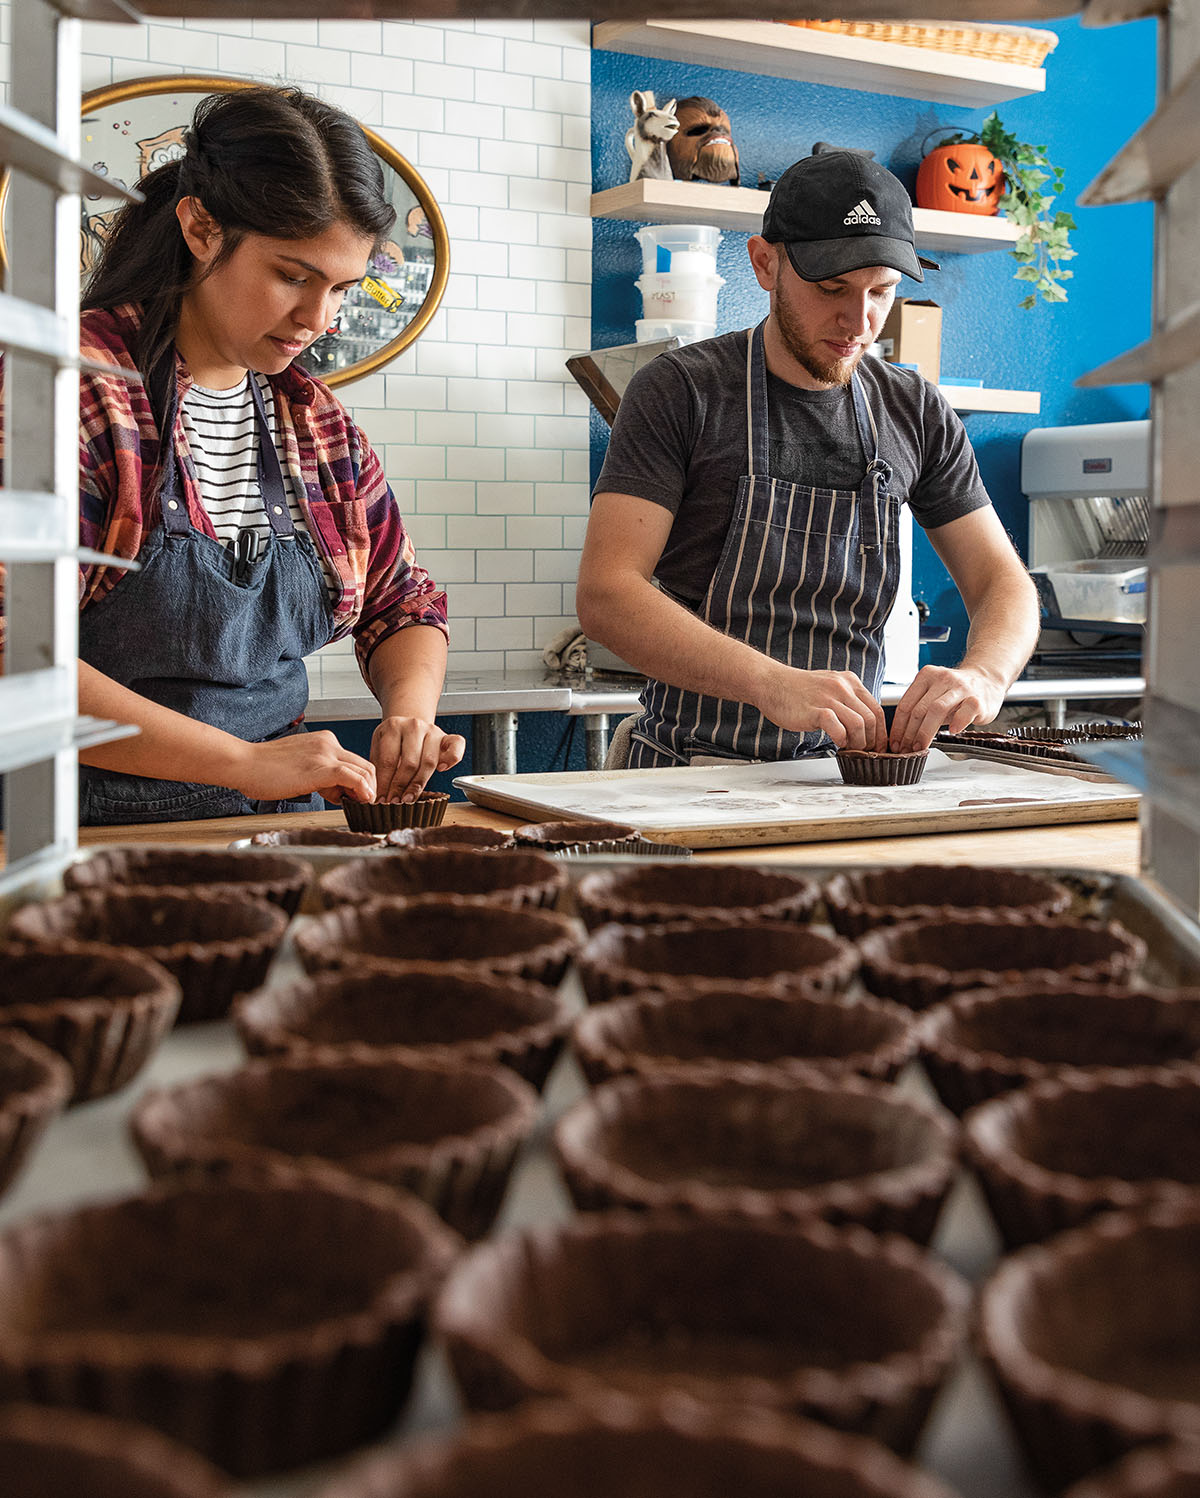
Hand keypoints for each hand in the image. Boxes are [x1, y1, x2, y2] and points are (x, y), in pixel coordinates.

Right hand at [229, 730, 375, 804]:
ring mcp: (326, 754)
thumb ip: (319, 772)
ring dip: (365, 792)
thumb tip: (336, 789)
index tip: (351, 796)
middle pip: (365, 766)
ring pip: (365, 772)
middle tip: (356, 802)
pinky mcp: (321, 769)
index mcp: (324, 741)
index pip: (355, 761)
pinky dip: (363, 791)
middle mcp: (328, 743)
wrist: (243, 763)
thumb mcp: (299, 764)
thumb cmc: (263, 768)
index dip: (359, 781)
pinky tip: (357, 801)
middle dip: (367, 787)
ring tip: (351, 804)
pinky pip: (354, 778)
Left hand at [371, 716, 465, 802]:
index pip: (388, 760)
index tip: (382, 799)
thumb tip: (379, 796)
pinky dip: (451, 760)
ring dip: (418, 784)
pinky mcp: (448, 737)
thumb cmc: (392, 742)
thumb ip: (379, 769)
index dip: (384, 783)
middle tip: (395, 802)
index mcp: (393, 727)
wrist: (407, 726)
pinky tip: (442, 770)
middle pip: (409, 763)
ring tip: (409, 798)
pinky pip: (456, 748)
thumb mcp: (378, 749)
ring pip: (429, 762)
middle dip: (401, 787)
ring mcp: (433, 731)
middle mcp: (414, 726)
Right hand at [754, 664, 886, 749]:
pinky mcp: (815, 710)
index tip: (878, 745)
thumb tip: (862, 723)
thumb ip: (846, 700)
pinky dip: (841, 740)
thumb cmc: (797, 690)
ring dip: (858, 742)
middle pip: (871, 718)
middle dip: (871, 740)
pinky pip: (838, 728)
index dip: (881, 731)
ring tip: (849, 748)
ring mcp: (829, 698)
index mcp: (849, 681)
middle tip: (864, 751)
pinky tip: (836, 743)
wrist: (770, 683)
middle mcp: (842, 687)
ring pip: (859, 724)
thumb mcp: (829, 686)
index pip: (877, 708)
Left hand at [889, 664, 1004, 752]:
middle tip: (906, 750)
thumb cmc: (957, 692)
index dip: (898, 727)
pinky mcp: (977, 699)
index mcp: (926, 676)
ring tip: (921, 747)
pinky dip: (958, 722)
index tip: (895, 743)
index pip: (906, 704)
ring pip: (937, 710)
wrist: (987, 680)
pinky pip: (965, 711)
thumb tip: (901, 736)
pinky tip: (952, 731)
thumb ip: (919, 708)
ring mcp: (961, 688)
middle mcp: (942, 679)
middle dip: (909, 734)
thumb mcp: (934, 694)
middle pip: (919, 709)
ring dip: (925, 732)